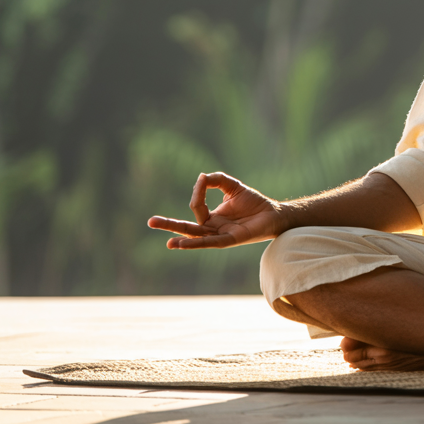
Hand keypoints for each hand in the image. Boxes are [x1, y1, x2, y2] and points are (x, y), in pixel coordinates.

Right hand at [147, 172, 285, 249]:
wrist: (274, 213)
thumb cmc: (254, 202)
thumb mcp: (232, 186)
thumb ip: (216, 180)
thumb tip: (201, 177)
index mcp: (212, 218)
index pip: (196, 207)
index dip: (198, 193)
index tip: (202, 181)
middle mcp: (213, 228)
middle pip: (187, 228)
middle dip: (169, 225)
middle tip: (150, 222)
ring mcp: (221, 236)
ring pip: (198, 238)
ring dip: (183, 240)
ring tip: (168, 242)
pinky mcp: (231, 240)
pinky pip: (212, 243)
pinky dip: (198, 244)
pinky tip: (185, 245)